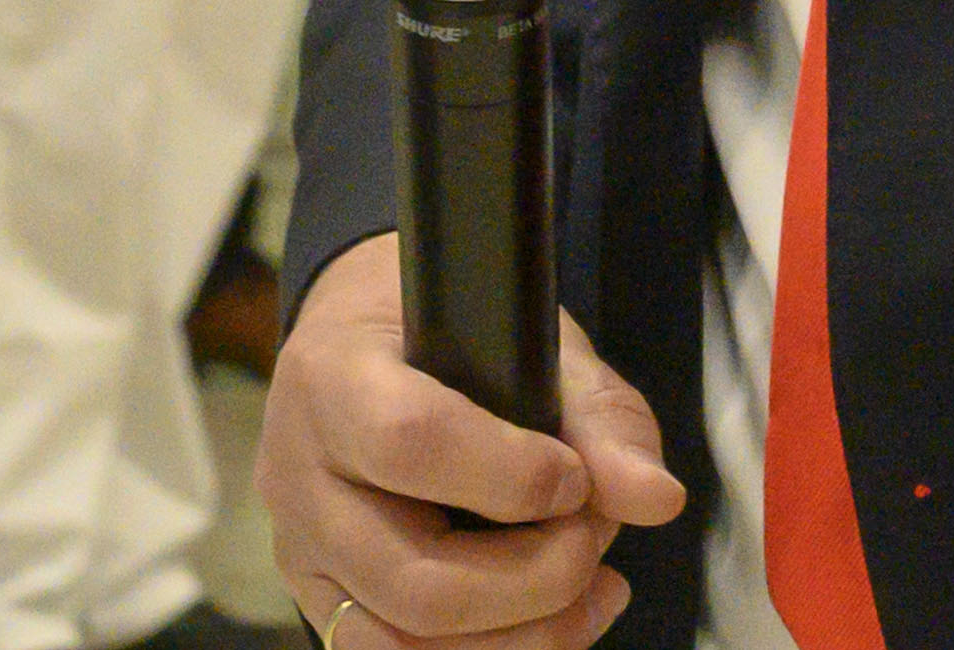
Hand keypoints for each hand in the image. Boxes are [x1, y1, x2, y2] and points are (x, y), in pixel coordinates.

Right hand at [259, 233, 684, 649]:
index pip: (407, 441)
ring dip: (523, 636)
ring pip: (405, 641)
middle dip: (535, 579)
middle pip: (413, 579)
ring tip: (593, 588)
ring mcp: (303, 552)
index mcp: (332, 377)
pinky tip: (555, 620)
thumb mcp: (526, 339)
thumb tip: (655, 497)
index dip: (511, 475)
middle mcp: (297, 475)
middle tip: (593, 538)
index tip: (574, 475)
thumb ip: (599, 415)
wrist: (363, 343)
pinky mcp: (324, 603)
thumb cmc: (447, 334)